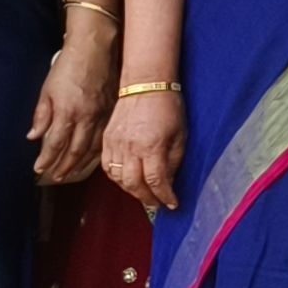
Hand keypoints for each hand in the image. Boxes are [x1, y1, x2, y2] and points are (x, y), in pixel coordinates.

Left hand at [29, 27, 115, 183]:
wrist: (95, 49)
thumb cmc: (68, 67)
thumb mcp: (47, 90)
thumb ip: (42, 115)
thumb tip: (34, 136)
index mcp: (68, 112)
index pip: (55, 143)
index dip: (47, 159)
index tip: (39, 169)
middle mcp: (87, 117)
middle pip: (75, 150)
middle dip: (64, 166)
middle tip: (56, 177)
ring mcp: (102, 115)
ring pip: (93, 147)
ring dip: (81, 163)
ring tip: (72, 173)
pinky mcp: (112, 111)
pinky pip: (105, 137)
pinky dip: (97, 151)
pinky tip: (92, 158)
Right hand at [101, 87, 186, 210]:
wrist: (145, 84)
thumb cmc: (168, 106)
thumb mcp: (180, 135)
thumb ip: (174, 160)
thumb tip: (169, 182)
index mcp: (151, 146)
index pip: (156, 181)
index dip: (164, 196)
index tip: (172, 203)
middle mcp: (130, 148)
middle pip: (133, 185)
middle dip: (147, 199)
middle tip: (157, 203)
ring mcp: (115, 144)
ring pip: (118, 179)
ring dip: (131, 190)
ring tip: (144, 193)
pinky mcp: (106, 140)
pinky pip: (107, 167)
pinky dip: (117, 178)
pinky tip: (128, 179)